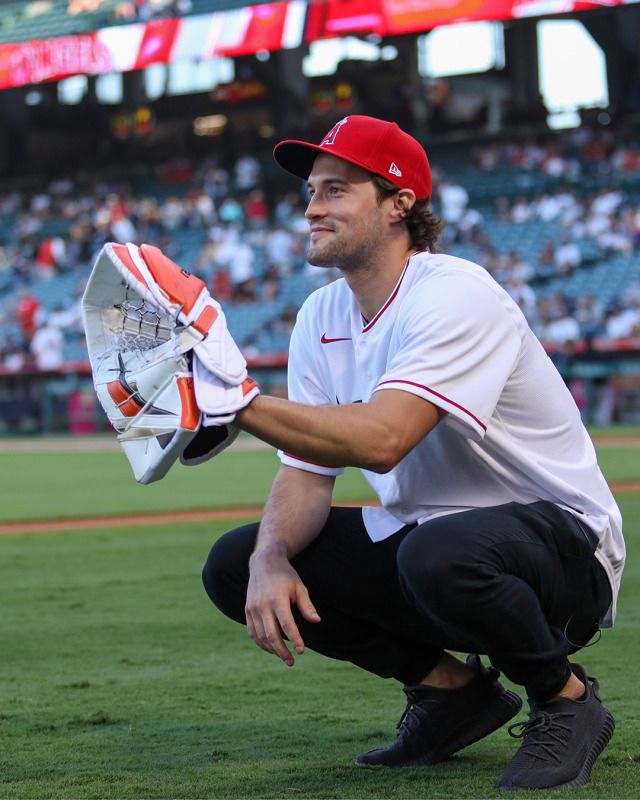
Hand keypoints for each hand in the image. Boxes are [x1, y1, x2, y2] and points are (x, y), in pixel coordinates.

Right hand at [245, 550, 320, 665]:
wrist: (264, 563)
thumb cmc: (286, 576)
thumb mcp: (299, 587)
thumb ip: (307, 606)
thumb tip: (317, 621)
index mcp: (277, 599)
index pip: (286, 624)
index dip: (294, 639)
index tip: (302, 650)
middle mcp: (262, 605)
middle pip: (271, 635)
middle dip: (282, 651)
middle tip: (292, 662)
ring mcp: (252, 608)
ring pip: (261, 636)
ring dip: (272, 649)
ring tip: (284, 656)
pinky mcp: (247, 610)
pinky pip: (253, 632)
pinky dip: (261, 643)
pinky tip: (271, 648)